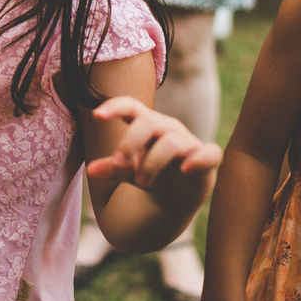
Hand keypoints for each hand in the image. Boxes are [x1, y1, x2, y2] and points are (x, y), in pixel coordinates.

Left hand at [87, 96, 221, 211]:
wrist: (178, 194)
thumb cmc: (151, 172)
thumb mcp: (129, 171)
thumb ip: (113, 168)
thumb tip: (91, 171)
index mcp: (146, 124)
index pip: (131, 106)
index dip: (115, 106)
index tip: (97, 114)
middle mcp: (167, 128)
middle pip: (148, 122)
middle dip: (130, 141)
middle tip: (118, 162)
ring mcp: (188, 142)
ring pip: (171, 141)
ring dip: (153, 161)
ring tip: (141, 182)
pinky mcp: (206, 159)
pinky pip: (209, 154)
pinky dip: (198, 160)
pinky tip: (185, 168)